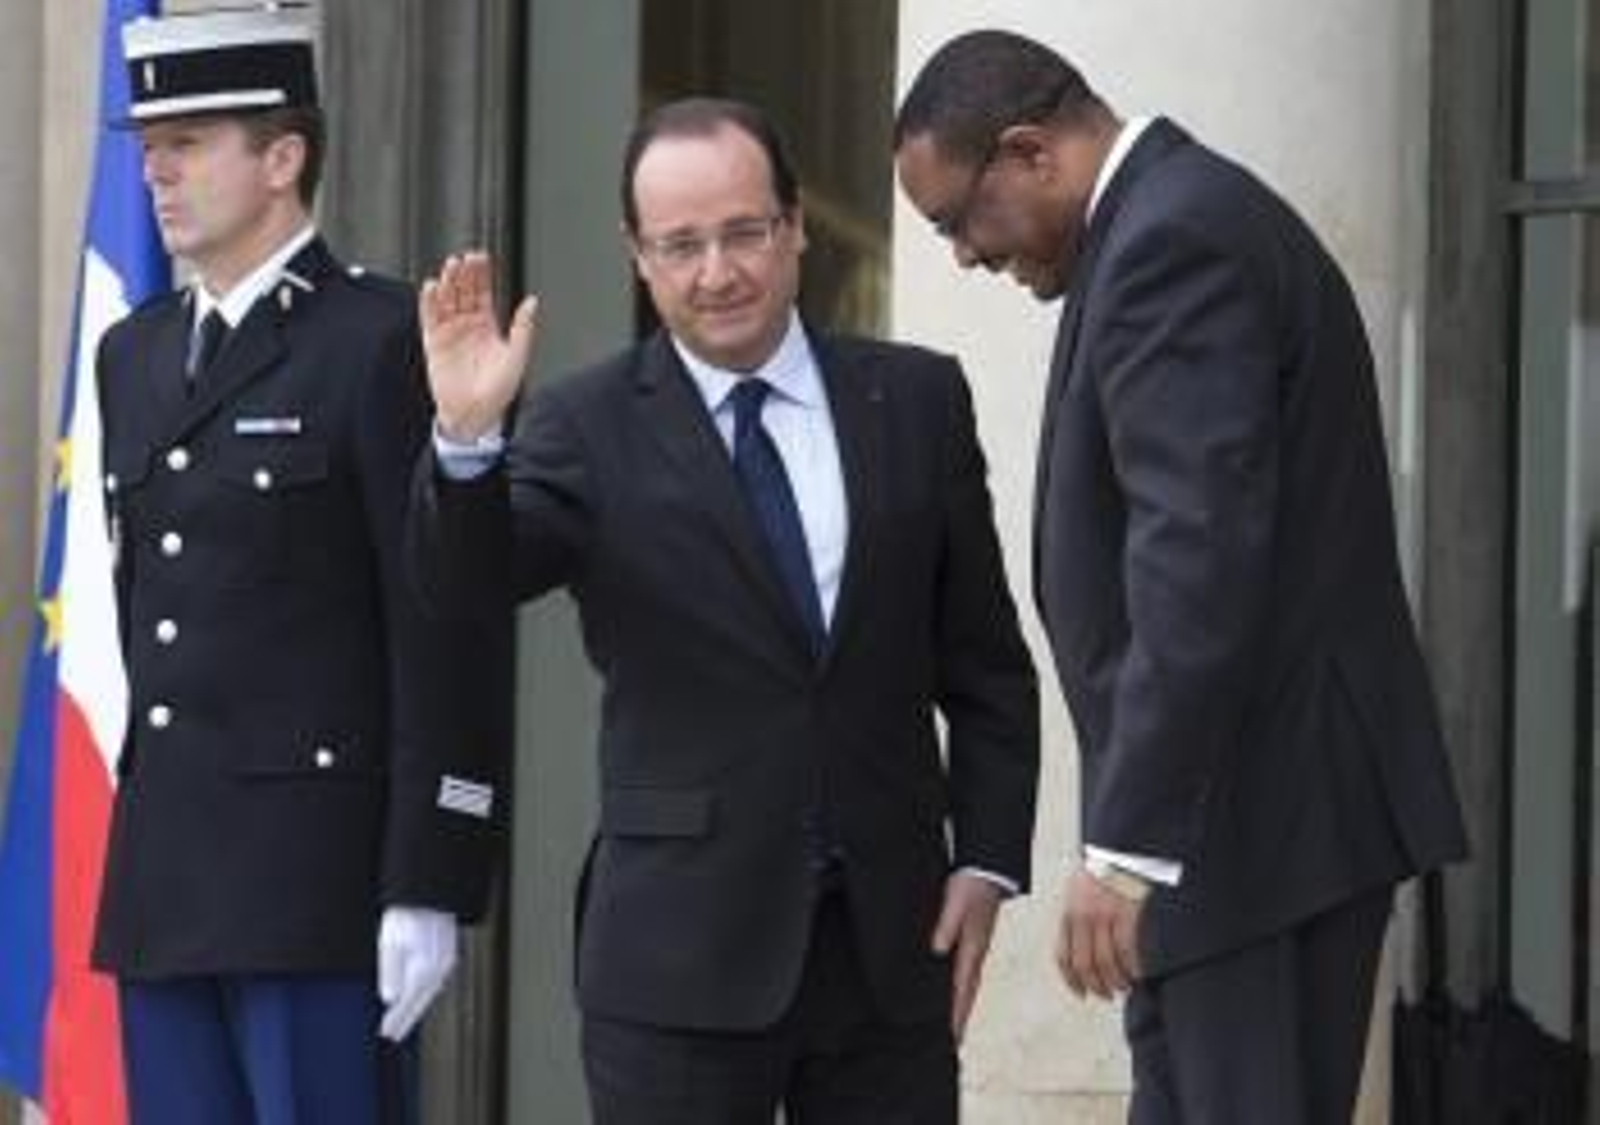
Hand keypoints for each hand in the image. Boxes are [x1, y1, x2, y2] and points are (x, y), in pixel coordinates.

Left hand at [377, 905, 458, 1041]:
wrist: (429, 894)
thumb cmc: (408, 913)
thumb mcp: (390, 941)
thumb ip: (390, 972)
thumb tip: (390, 997)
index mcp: (424, 969)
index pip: (407, 1003)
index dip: (397, 1019)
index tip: (386, 1032)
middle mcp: (439, 969)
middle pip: (421, 1001)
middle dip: (407, 1018)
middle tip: (394, 1034)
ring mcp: (446, 961)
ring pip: (430, 991)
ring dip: (417, 1005)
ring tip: (405, 1018)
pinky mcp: (448, 953)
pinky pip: (436, 980)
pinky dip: (425, 992)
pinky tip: (419, 993)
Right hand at [419, 250, 539, 442]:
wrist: (475, 414)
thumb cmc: (498, 391)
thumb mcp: (517, 356)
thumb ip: (523, 328)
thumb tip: (533, 301)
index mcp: (487, 326)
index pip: (482, 292)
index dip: (481, 275)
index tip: (481, 257)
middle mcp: (467, 325)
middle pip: (463, 291)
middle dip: (463, 274)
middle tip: (464, 257)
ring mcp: (449, 332)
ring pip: (446, 300)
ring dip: (447, 283)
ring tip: (450, 267)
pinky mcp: (434, 343)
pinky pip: (429, 318)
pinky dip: (429, 302)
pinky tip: (431, 287)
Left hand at [929, 871, 1004, 1041]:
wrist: (990, 866)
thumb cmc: (973, 883)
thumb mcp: (956, 901)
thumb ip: (947, 924)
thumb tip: (937, 948)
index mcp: (973, 946)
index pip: (963, 986)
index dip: (956, 1010)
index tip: (952, 1033)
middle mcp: (977, 950)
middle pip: (968, 990)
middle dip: (961, 1016)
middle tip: (955, 1040)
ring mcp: (977, 945)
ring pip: (969, 982)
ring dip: (962, 1003)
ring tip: (956, 1023)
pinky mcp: (974, 938)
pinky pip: (967, 969)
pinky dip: (961, 985)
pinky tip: (954, 988)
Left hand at [1055, 865, 1143, 1000]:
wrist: (1119, 852)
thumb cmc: (1100, 875)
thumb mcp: (1077, 895)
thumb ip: (1076, 922)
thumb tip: (1080, 955)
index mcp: (1068, 914)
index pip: (1064, 957)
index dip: (1072, 981)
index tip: (1081, 994)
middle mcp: (1083, 917)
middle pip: (1085, 965)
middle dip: (1097, 986)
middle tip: (1107, 995)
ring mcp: (1105, 916)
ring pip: (1108, 962)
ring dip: (1117, 981)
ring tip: (1124, 986)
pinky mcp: (1126, 913)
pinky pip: (1128, 950)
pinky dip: (1133, 967)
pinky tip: (1138, 973)